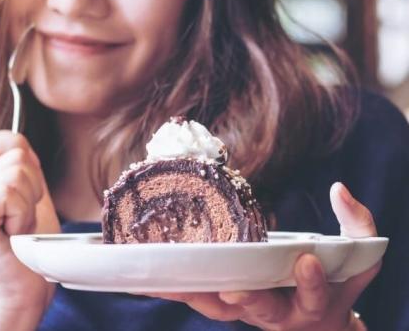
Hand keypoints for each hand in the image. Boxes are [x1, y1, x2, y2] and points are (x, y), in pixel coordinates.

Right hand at [0, 131, 59, 322]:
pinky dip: (22, 214)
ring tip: (18, 230)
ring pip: (15, 171)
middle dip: (33, 188)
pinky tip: (13, 236)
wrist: (22, 294)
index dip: (18, 152)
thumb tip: (18, 141)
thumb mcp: (32, 201)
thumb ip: (24, 171)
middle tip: (23, 222)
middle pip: (14, 154)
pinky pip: (9, 192)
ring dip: (29, 204)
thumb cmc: (30, 253)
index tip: (28, 190)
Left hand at [145, 182, 379, 329]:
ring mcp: (245, 308)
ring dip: (193, 294)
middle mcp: (276, 311)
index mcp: (312, 302)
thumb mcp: (359, 256)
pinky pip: (197, 296)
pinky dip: (174, 287)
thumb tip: (340, 189)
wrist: (317, 319)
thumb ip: (357, 224)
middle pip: (260, 308)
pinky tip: (147, 274)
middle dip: (249, 298)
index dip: (311, 281)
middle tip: (233, 287)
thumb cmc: (337, 283)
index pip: (314, 294)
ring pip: (217, 307)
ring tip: (165, 280)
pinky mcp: (222, 300)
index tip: (308, 260)